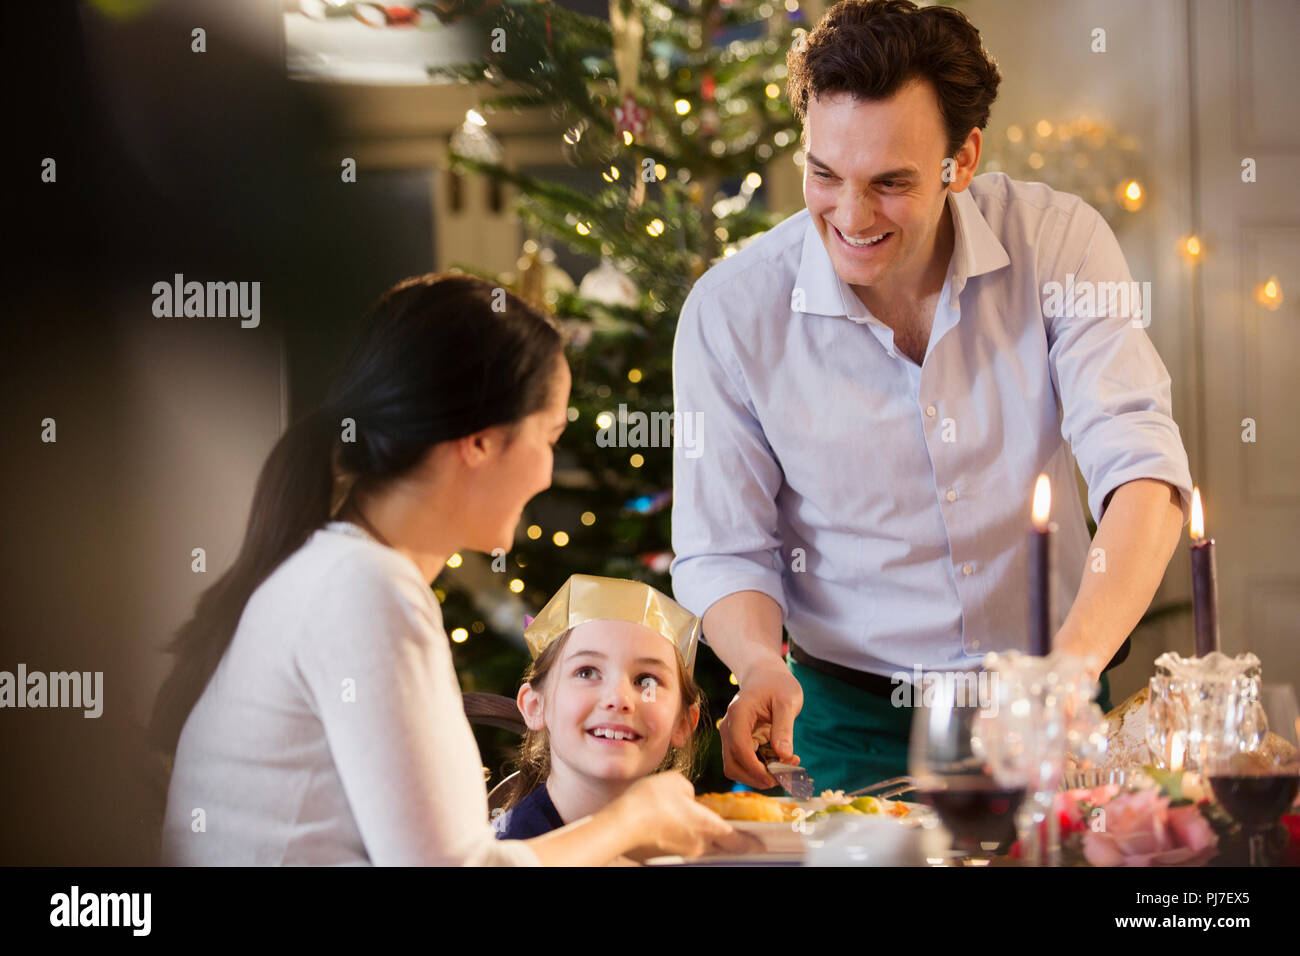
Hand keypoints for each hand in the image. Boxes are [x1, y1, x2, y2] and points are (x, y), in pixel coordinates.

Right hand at [610, 772, 759, 859]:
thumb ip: (689, 789)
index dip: (752, 841)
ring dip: (703, 838)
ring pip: (700, 847)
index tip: (761, 843)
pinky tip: (671, 827)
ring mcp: (682, 854)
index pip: (738, 839)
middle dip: (731, 843)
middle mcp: (699, 845)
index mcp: (707, 826)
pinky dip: (682, 839)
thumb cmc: (649, 802)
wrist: (620, 826)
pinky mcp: (665, 857)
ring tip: (697, 825)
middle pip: (722, 847)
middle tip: (738, 837)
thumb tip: (689, 797)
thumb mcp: (675, 782)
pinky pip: (681, 848)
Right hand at [718, 657, 803, 788]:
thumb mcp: (787, 701)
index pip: (738, 747)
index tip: (776, 777)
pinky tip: (780, 761)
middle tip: (784, 777)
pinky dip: (760, 769)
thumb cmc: (777, 684)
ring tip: (786, 768)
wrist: (765, 675)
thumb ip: (784, 728)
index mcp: (739, 714)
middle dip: (756, 777)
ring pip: (736, 767)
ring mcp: (731, 735)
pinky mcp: (738, 741)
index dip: (755, 768)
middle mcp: (729, 727)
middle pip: (732, 764)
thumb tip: (784, 756)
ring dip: (758, 775)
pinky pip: (744, 762)